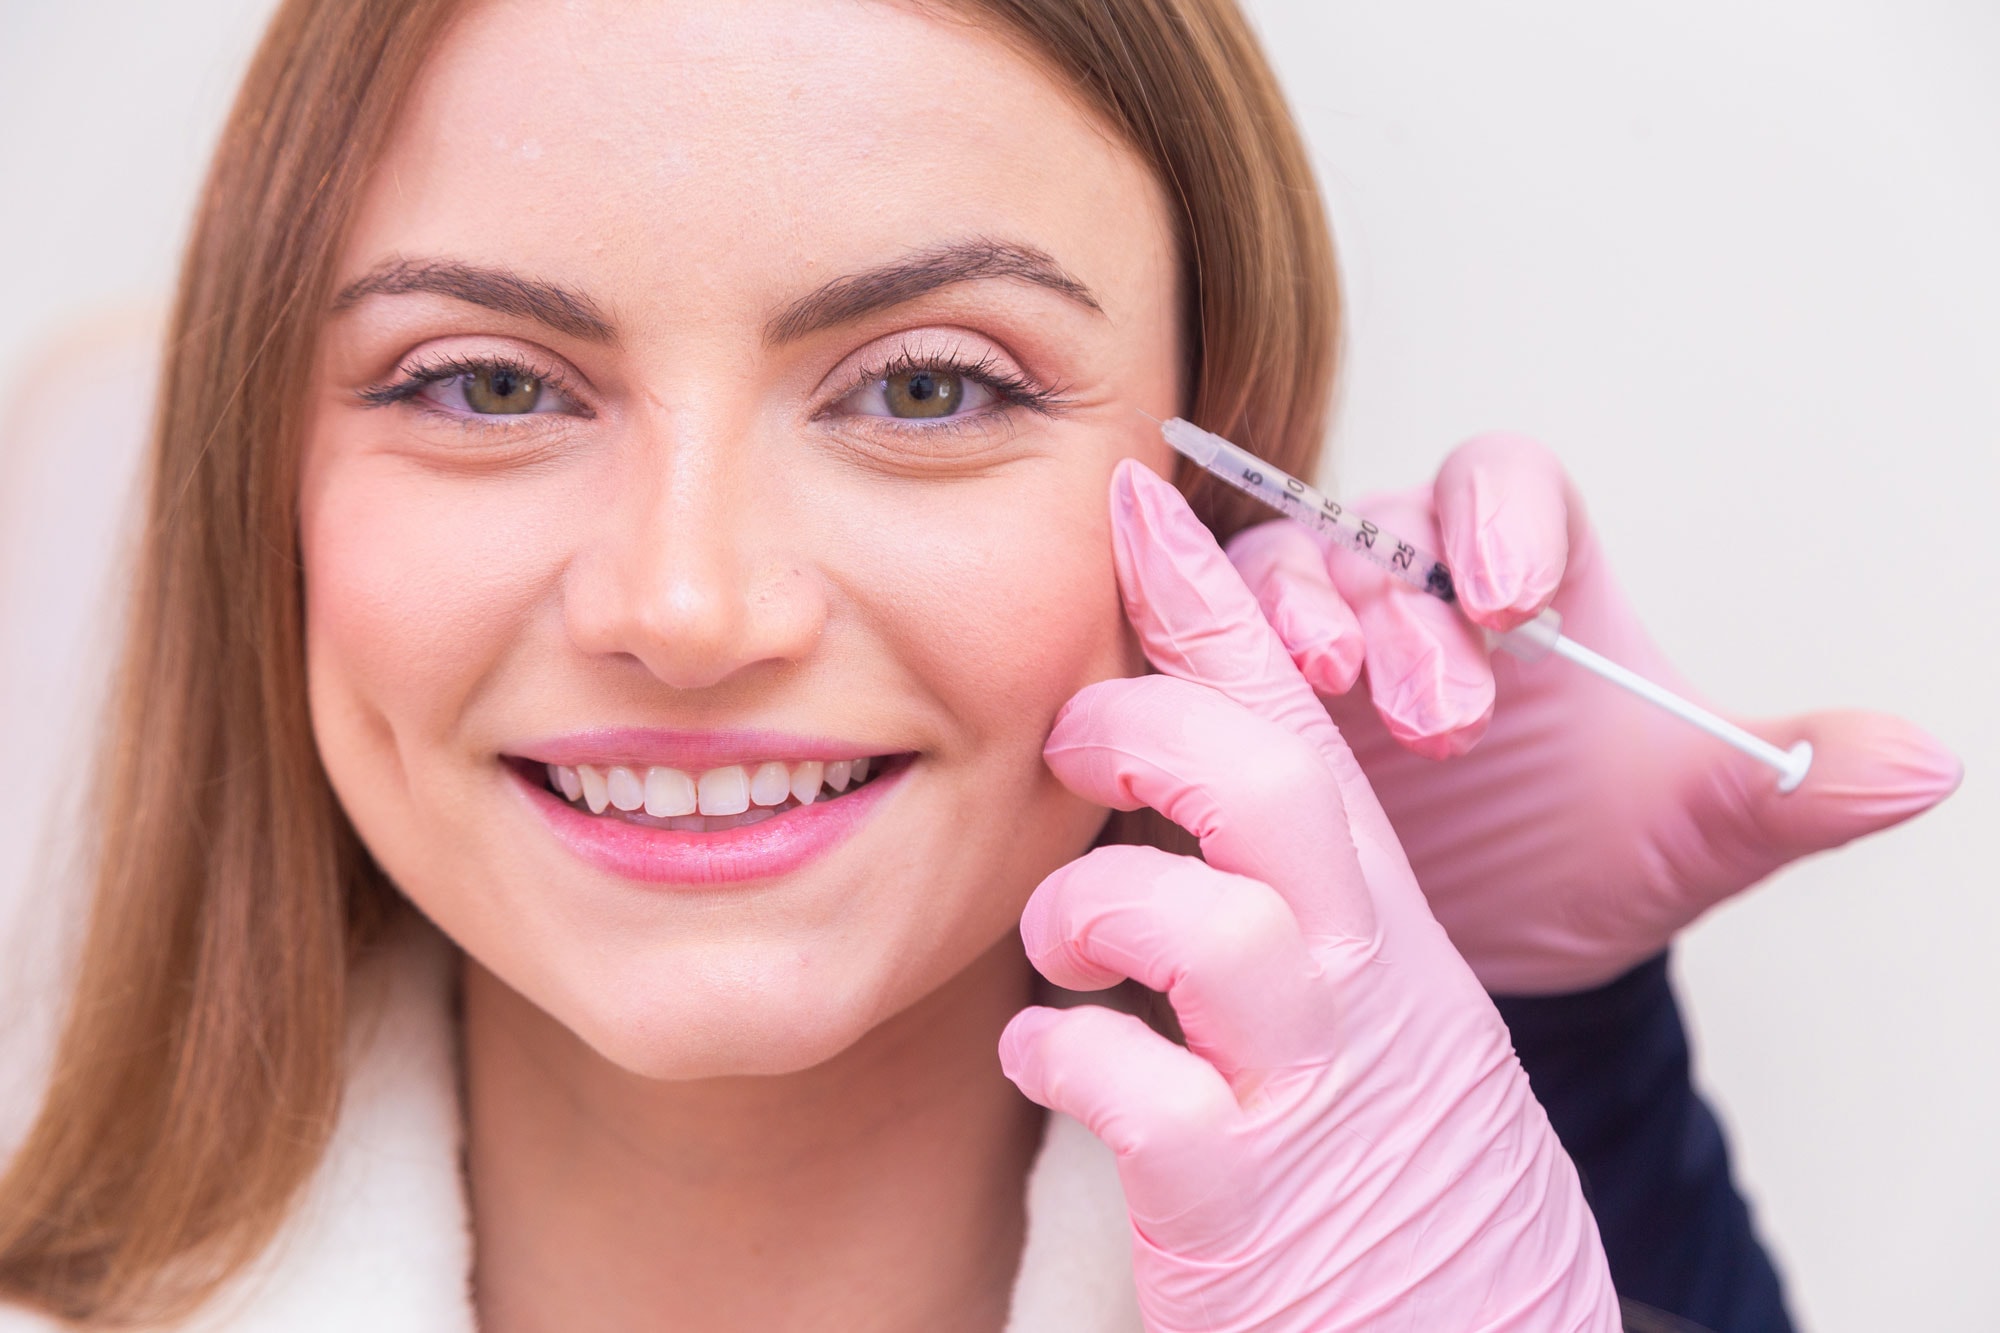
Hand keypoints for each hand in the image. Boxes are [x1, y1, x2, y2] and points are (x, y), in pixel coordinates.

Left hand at [998, 461, 1618, 1331]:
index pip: (1296, 720)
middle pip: (1272, 787)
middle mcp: (1349, 975)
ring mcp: (1301, 1082)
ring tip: (1062, 953)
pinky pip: (1144, 1097)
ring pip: (1211, 929)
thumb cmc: (1370, 1131)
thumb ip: (1266, 861)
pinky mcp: (1243, 1198)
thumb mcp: (1346, 977)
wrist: (1473, 1322)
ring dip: (1097, 914)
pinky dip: (1069, 1059)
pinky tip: (1052, 1060)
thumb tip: (1162, 741)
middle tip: (1074, 741)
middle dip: (1156, 731)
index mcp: (1365, 906)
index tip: (1134, 500)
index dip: (1216, 603)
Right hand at [1226, 434, 1961, 992]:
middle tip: (1443, 717)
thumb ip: (1789, 789)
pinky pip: (1195, 637)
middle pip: (1387, 534)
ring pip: (1281, 567)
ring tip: (1318, 691)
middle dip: (1408, 609)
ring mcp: (1316, 635)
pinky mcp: (1234, 689)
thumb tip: (1927, 762)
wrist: (1489, 951)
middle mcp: (1412, 587)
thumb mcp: (1695, 833)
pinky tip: (1193, 704)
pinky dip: (1190, 648)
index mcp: (1527, 579)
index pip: (1505, 491)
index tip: (1514, 598)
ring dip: (1294, 613)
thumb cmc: (1590, 861)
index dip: (1499, 520)